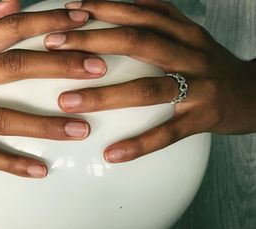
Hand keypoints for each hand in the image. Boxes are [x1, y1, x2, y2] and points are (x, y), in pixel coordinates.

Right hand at [0, 0, 107, 177]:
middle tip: (97, 69)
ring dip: (44, 125)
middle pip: (13, 67)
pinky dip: (11, 164)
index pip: (9, 28)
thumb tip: (13, 1)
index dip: (46, 22)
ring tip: (82, 128)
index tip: (82, 20)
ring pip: (2, 118)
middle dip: (58, 65)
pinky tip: (40, 170)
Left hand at [44, 0, 255, 162]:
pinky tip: (110, 155)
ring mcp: (198, 86)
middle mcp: (189, 53)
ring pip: (147, 88)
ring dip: (104, 94)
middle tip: (51, 47)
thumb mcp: (189, 34)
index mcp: (182, 31)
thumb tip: (125, 0)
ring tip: (66, 102)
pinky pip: (167, 133)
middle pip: (136, 41)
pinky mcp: (202, 118)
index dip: (101, 9)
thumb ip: (161, 16)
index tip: (66, 12)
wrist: (253, 92)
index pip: (137, 13)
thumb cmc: (210, 64)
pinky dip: (138, 144)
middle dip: (91, 41)